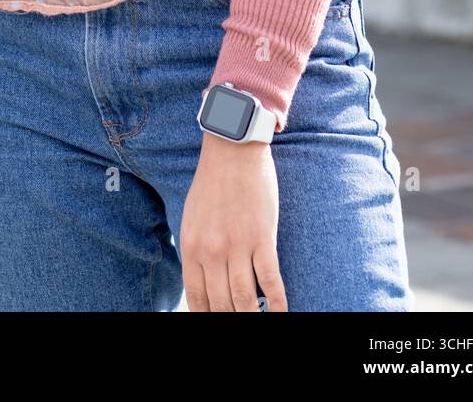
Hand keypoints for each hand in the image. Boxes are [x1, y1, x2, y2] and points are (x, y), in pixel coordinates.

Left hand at [180, 133, 286, 311]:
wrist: (233, 149)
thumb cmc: (213, 182)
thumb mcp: (192, 218)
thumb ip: (196, 250)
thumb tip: (203, 284)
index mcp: (191, 247)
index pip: (198, 299)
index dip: (208, 318)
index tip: (217, 323)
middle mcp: (211, 252)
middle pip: (222, 304)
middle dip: (232, 319)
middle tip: (241, 322)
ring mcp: (237, 246)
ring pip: (246, 300)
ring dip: (253, 317)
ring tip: (259, 320)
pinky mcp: (262, 238)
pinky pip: (271, 282)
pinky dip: (277, 304)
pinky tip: (281, 312)